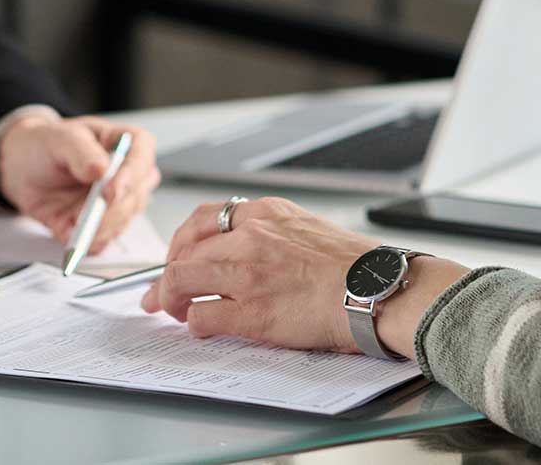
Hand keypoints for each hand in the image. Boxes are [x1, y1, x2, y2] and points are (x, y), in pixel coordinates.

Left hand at [0, 114, 158, 252]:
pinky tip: (70, 233)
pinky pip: (104, 240)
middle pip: (136, 194)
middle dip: (111, 210)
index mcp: (123, 141)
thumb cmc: (46, 145)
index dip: (132, 173)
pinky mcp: (100, 225)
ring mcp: (116, 202)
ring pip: (122, 221)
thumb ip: (81, 152)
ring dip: (97, 227)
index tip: (111, 191)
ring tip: (70, 222)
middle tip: (84, 215)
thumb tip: (101, 169)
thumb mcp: (59, 139)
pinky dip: (87, 241)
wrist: (23, 168)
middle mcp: (126, 173)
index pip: (142, 152)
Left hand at [139, 196, 472, 355]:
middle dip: (166, 275)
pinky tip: (202, 327)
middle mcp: (251, 237)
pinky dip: (194, 324)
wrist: (381, 291)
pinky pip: (203, 317)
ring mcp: (249, 275)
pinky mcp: (253, 314)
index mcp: (266, 213)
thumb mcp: (305, 227)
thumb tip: (237, 252)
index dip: (181, 242)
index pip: (203, 218)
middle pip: (185, 251)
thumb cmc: (354, 266)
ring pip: (182, 281)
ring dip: (170, 300)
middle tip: (159, 293)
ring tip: (173, 311)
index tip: (176, 258)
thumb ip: (269, 233)